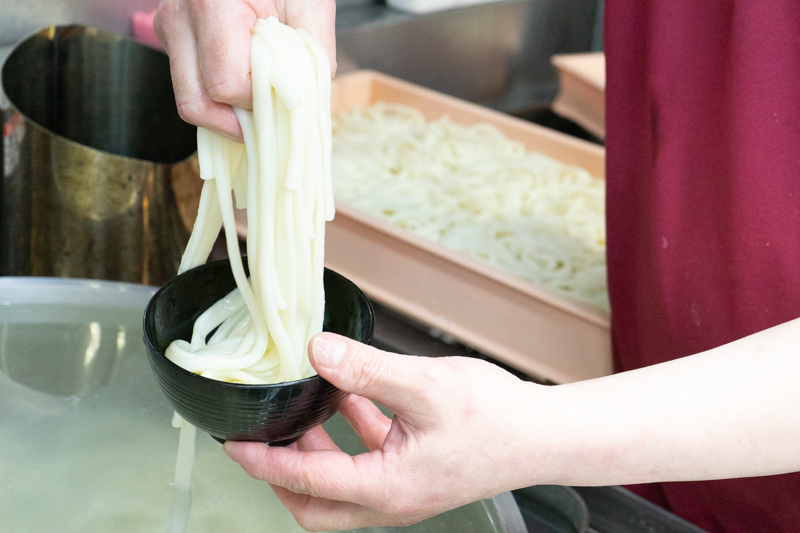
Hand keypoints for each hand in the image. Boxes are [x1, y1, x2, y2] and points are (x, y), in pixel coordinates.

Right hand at [154, 0, 336, 140]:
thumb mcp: (309, 6)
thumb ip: (312, 57)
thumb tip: (306, 104)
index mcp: (211, 5)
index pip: (226, 84)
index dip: (258, 101)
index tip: (285, 95)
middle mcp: (178, 18)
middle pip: (197, 103)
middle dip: (237, 121)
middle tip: (270, 118)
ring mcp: (169, 29)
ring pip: (189, 101)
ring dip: (226, 115)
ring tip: (259, 108)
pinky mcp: (172, 37)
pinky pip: (191, 85)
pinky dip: (219, 99)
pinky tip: (246, 92)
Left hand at [223, 333, 541, 530]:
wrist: (545, 435)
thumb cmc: (496, 418)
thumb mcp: (424, 385)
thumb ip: (366, 369)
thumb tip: (316, 352)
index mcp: (386, 488)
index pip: (306, 482)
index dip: (264, 462)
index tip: (234, 444)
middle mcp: (392, 499)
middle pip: (316, 505)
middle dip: (282, 476)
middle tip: (262, 440)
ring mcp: (406, 491)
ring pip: (341, 488)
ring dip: (316, 456)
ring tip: (305, 413)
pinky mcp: (418, 474)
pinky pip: (370, 464)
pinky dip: (351, 439)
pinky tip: (352, 402)